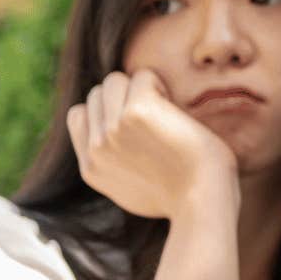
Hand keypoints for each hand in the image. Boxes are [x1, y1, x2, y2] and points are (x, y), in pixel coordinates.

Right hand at [65, 70, 236, 221]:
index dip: (106, 112)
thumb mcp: (130, 189)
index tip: (135, 125)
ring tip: (164, 110)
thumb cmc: (183, 196)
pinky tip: (173, 106)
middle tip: (155, 118)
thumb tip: (113, 137)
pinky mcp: (136, 112)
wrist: (201, 202)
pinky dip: (159, 85)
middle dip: (124, 97)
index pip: (79, 115)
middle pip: (97, 94)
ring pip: (115, 81)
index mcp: (91, 167)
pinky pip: (143, 77)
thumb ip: (113, 164)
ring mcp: (113, 128)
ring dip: (141, 88)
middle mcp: (97, 147)